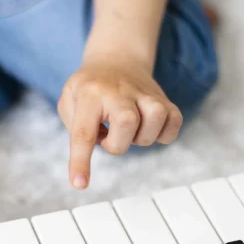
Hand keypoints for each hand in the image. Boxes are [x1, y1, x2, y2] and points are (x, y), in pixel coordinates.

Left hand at [58, 52, 182, 188]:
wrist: (117, 59)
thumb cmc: (89, 88)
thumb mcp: (69, 100)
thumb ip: (74, 126)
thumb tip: (98, 143)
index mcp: (89, 92)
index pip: (83, 131)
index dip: (81, 161)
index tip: (79, 184)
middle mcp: (119, 91)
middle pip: (127, 122)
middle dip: (117, 143)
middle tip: (109, 137)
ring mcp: (144, 93)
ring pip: (155, 118)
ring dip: (142, 137)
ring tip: (130, 131)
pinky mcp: (163, 99)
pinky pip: (174, 122)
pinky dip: (164, 134)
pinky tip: (148, 129)